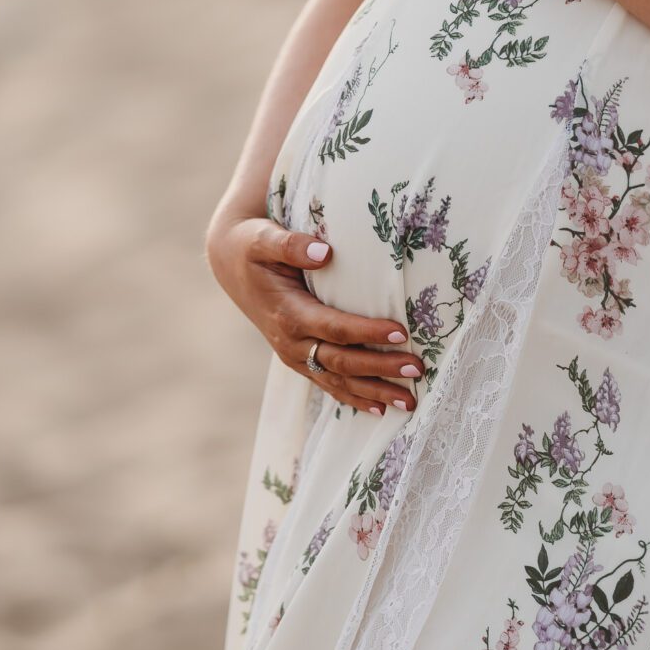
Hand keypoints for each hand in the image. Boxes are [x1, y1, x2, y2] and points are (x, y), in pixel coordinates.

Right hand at [204, 206, 425, 417]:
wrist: (232, 265)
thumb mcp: (263, 239)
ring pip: (338, 382)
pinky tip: (379, 410)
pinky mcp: (300, 360)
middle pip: (342, 362)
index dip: (366, 332)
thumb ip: (290, 245)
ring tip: (409, 401)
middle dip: (381, 368)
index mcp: (287, 314)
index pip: (334, 328)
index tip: (400, 332)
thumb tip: (323, 252)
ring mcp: (294, 356)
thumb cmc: (253, 248)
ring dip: (374, 393)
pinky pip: (329, 385)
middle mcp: (291, 343)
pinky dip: (355, 399)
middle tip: (418, 367)